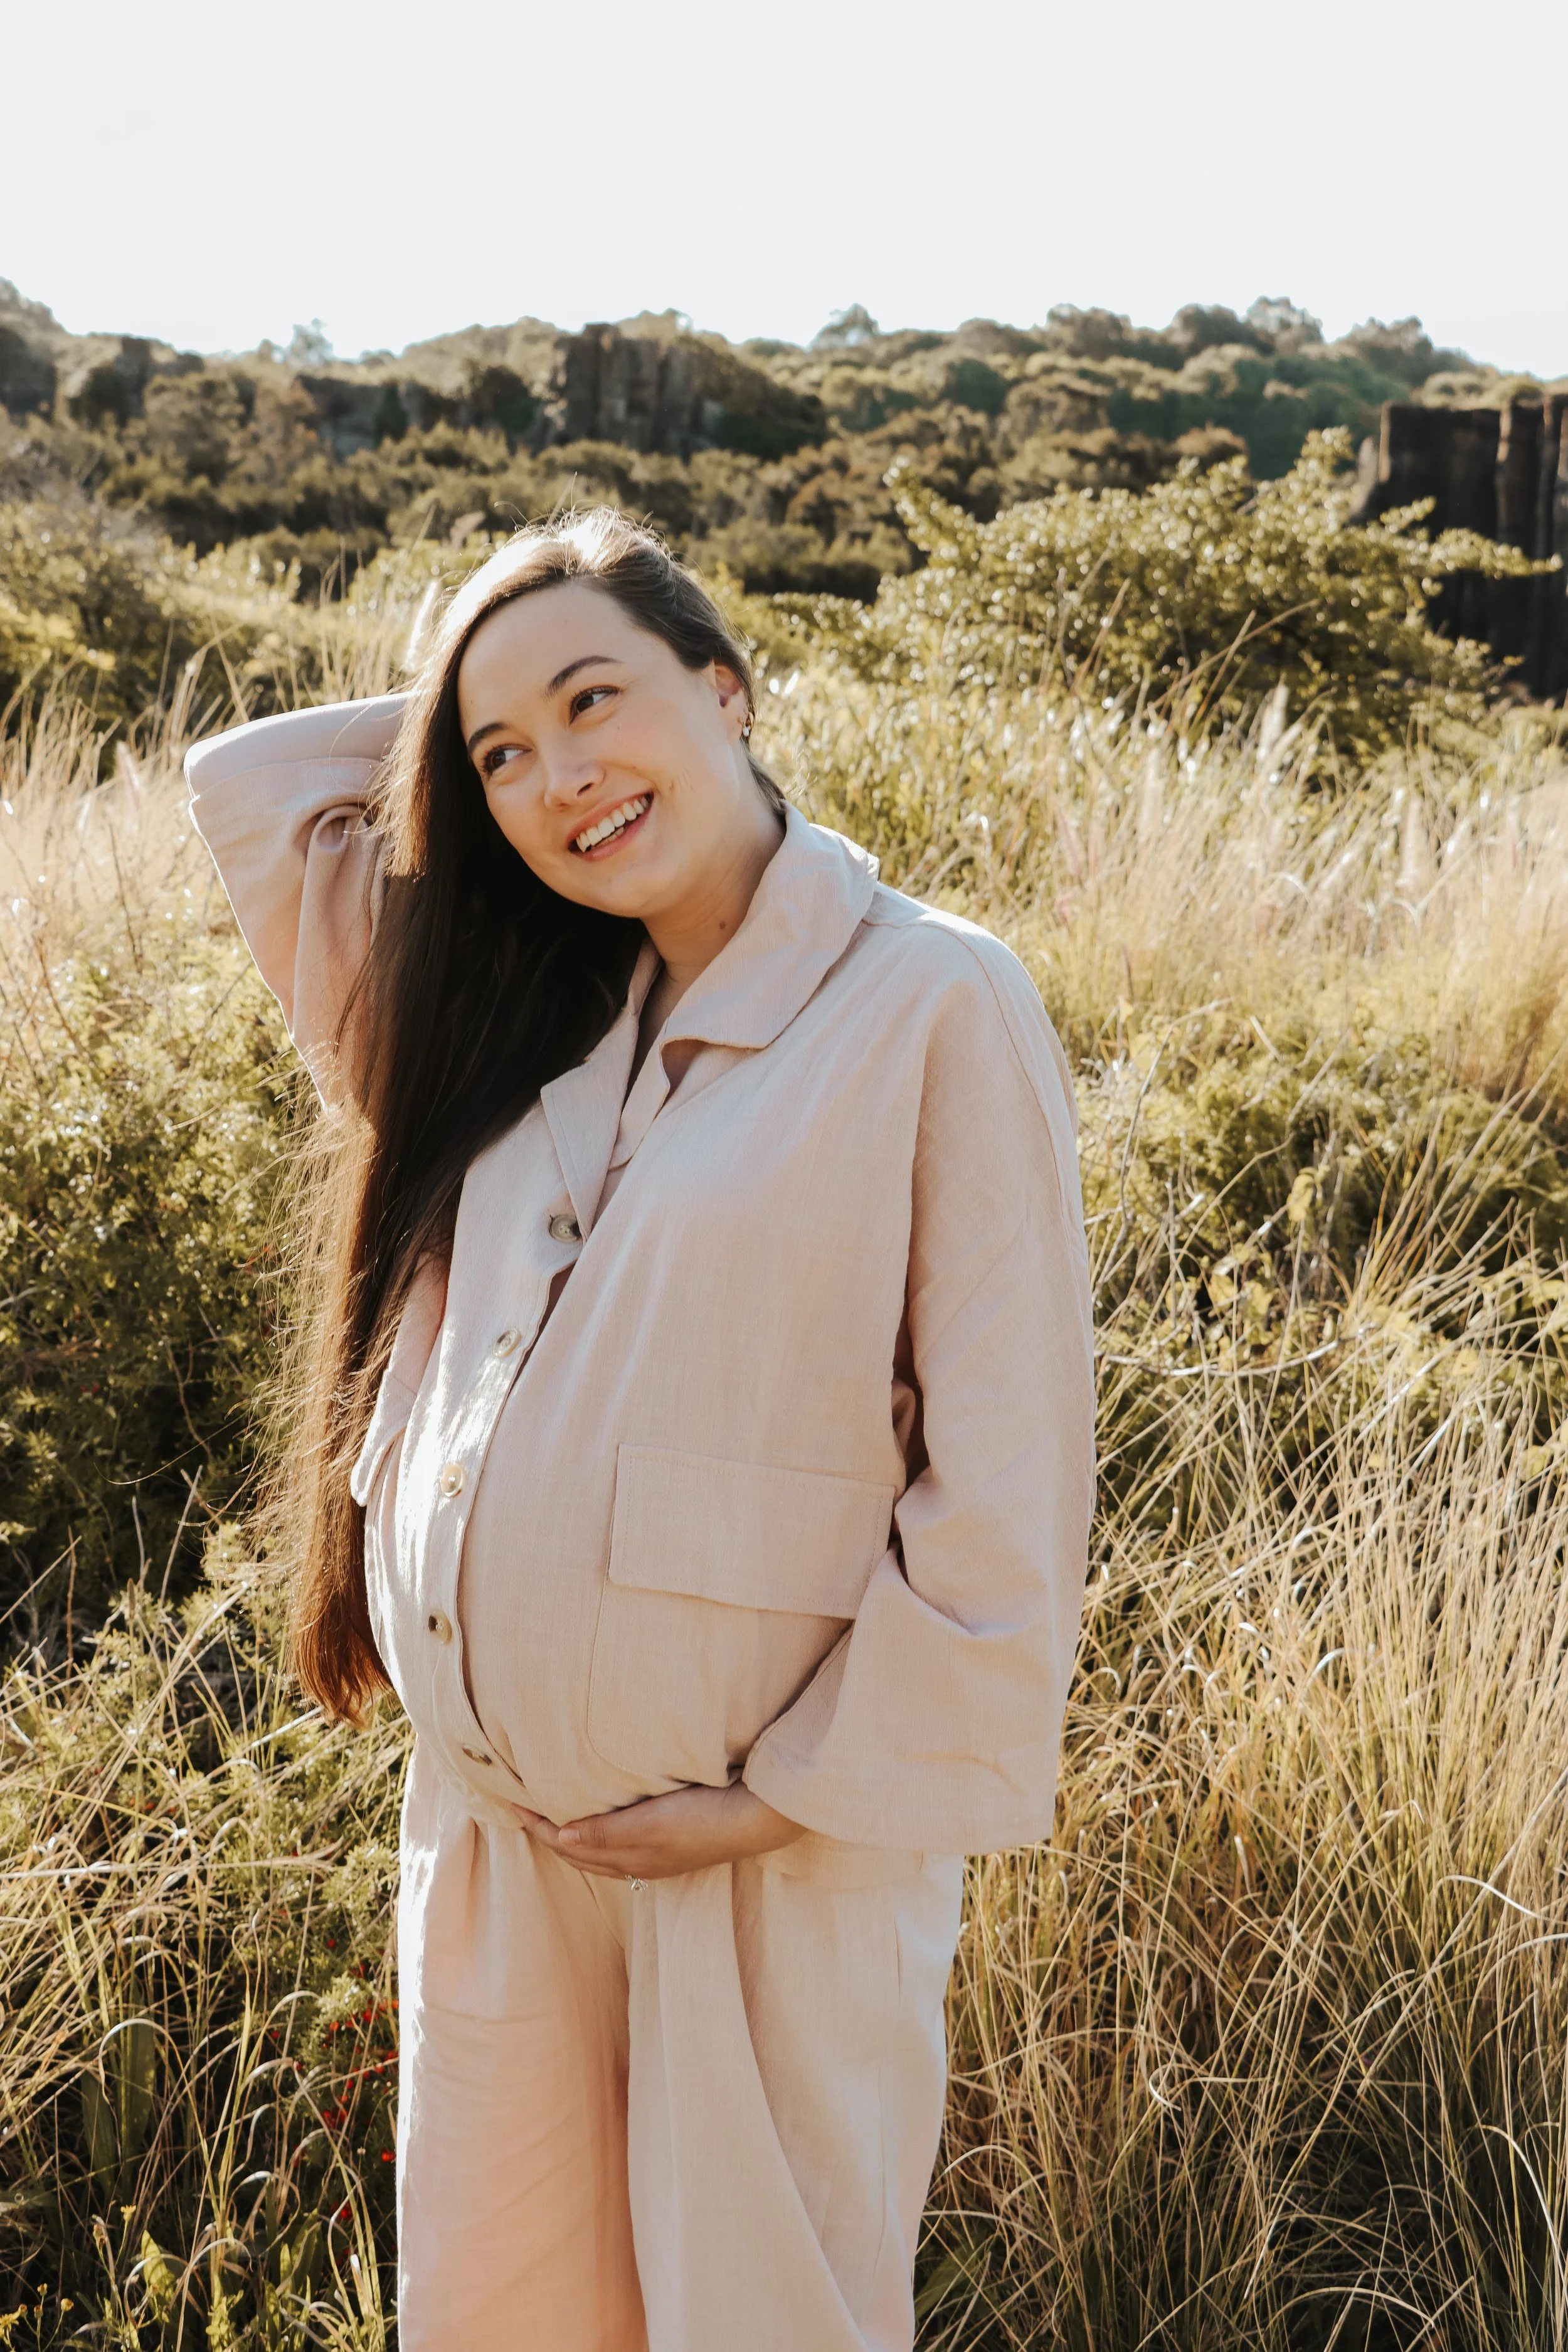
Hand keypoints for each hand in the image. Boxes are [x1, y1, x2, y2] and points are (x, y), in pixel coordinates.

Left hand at [511, 1781, 805, 1880]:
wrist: (756, 1819)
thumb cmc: (704, 1819)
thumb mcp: (652, 1825)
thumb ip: (609, 1833)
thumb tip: (563, 1837)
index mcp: (629, 1859)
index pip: (570, 1846)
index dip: (540, 1828)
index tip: (512, 1804)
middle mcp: (639, 1862)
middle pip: (581, 1852)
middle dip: (550, 1833)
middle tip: (524, 1809)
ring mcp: (658, 1856)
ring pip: (601, 1849)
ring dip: (574, 1834)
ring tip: (554, 1813)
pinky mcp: (674, 1843)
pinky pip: (621, 1842)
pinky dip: (600, 1831)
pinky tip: (604, 1816)